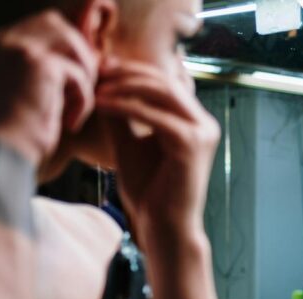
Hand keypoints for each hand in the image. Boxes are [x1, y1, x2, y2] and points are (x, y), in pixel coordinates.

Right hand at [0, 11, 98, 163]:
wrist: (2, 154)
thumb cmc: (19, 134)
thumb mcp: (33, 94)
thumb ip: (51, 73)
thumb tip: (98, 60)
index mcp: (1, 44)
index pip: (43, 26)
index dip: (67, 51)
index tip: (77, 83)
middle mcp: (6, 39)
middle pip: (57, 23)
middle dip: (79, 54)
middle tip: (83, 88)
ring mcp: (21, 48)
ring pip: (73, 43)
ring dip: (83, 76)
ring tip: (75, 106)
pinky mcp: (39, 65)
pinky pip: (78, 74)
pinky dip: (83, 100)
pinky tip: (70, 123)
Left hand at [95, 58, 219, 256]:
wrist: (163, 226)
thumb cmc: (149, 192)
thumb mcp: (130, 143)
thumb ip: (123, 115)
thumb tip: (104, 83)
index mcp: (195, 123)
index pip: (165, 84)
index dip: (134, 71)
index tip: (102, 68)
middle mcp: (205, 125)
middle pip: (165, 82)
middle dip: (128, 74)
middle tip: (98, 72)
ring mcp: (202, 134)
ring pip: (162, 93)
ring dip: (126, 87)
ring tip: (97, 90)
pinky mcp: (192, 144)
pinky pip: (156, 116)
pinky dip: (127, 107)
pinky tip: (102, 105)